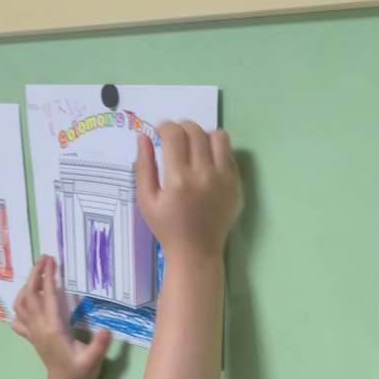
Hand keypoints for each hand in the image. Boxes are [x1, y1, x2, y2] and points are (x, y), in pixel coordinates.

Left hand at [11, 256, 111, 378]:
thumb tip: (107, 330)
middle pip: (30, 295)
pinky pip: (18, 319)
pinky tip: (27, 302)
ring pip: (20, 304)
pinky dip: (19, 306)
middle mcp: (39, 327)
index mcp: (54, 328)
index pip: (48, 296)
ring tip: (36, 274)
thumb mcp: (93, 360)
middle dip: (35, 274)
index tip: (51, 260)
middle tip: (44, 259)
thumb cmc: (79, 372)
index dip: (48, 276)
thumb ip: (100, 345)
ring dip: (26, 286)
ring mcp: (33, 332)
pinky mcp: (31, 337)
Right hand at [135, 121, 240, 258]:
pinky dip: (216, 150)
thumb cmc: (167, 228)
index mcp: (178, 179)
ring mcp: (223, 179)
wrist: (196, 252)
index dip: (165, 127)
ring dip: (203, 135)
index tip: (160, 133)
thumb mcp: (146, 200)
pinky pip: (228, 154)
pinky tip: (206, 162)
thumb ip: (144, 167)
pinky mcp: (235, 184)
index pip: (174, 134)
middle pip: (195, 131)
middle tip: (174, 139)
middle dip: (181, 128)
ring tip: (194, 146)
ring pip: (218, 136)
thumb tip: (143, 137)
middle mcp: (204, 175)